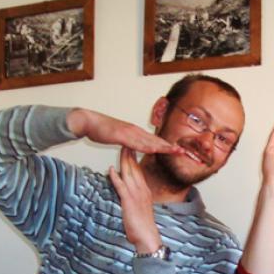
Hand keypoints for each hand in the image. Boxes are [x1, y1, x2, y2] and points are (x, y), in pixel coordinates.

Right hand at [68, 108, 182, 156]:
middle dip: (170, 146)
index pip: (155, 141)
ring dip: (163, 146)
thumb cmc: (102, 130)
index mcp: (136, 133)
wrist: (88, 121)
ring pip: (149, 141)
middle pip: (156, 140)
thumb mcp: (119, 138)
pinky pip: (135, 142)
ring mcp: (129, 132)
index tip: (178, 151)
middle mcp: (136, 131)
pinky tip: (154, 150)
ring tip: (175, 151)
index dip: (167, 146)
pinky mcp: (121, 135)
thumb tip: (134, 148)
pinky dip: (146, 146)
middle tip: (184, 152)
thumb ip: (128, 143)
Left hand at [108, 146, 161, 253]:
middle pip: (134, 168)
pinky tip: (110, 169)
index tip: (130, 147)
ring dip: (123, 160)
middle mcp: (141, 189)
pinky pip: (121, 186)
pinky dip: (115, 177)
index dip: (134, 158)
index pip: (138, 170)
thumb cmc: (143, 227)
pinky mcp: (129, 201)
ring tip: (120, 147)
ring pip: (128, 173)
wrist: (147, 237)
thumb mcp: (140, 209)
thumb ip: (135, 199)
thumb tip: (129, 195)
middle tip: (125, 140)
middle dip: (129, 153)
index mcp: (144, 190)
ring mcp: (136, 194)